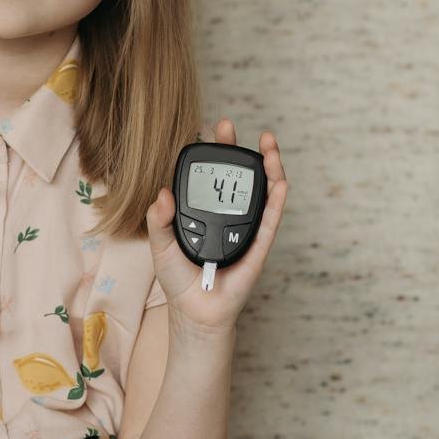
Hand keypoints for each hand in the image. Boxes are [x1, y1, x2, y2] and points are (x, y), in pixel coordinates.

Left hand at [145, 119, 289, 334]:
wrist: (195, 311)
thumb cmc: (179, 279)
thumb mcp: (160, 246)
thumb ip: (158, 219)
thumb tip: (161, 193)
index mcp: (206, 210)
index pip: (212, 175)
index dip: (213, 153)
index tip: (209, 130)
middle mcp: (228, 214)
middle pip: (239, 176)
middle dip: (239, 150)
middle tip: (230, 127)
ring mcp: (246, 227)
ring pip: (263, 191)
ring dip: (269, 166)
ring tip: (267, 145)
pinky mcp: (258, 245)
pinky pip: (271, 220)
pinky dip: (278, 200)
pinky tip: (280, 182)